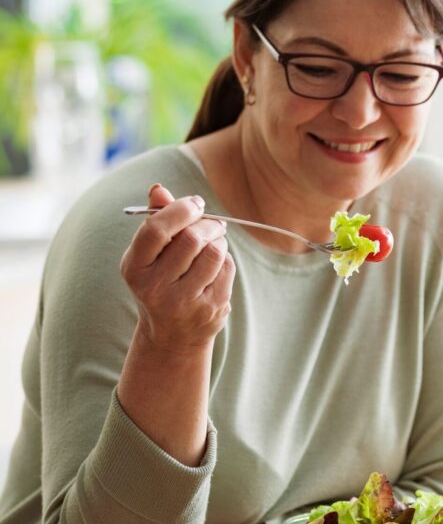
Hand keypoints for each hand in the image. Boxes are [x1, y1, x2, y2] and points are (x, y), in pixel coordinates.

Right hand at [120, 184, 235, 348]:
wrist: (171, 334)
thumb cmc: (160, 281)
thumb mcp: (149, 255)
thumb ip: (156, 220)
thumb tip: (158, 188)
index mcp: (134, 268)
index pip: (156, 230)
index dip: (180, 210)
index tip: (195, 204)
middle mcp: (155, 288)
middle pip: (191, 239)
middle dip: (207, 224)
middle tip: (212, 223)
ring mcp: (184, 302)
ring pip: (214, 252)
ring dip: (218, 240)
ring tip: (213, 243)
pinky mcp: (210, 309)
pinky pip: (227, 269)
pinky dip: (225, 260)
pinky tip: (215, 266)